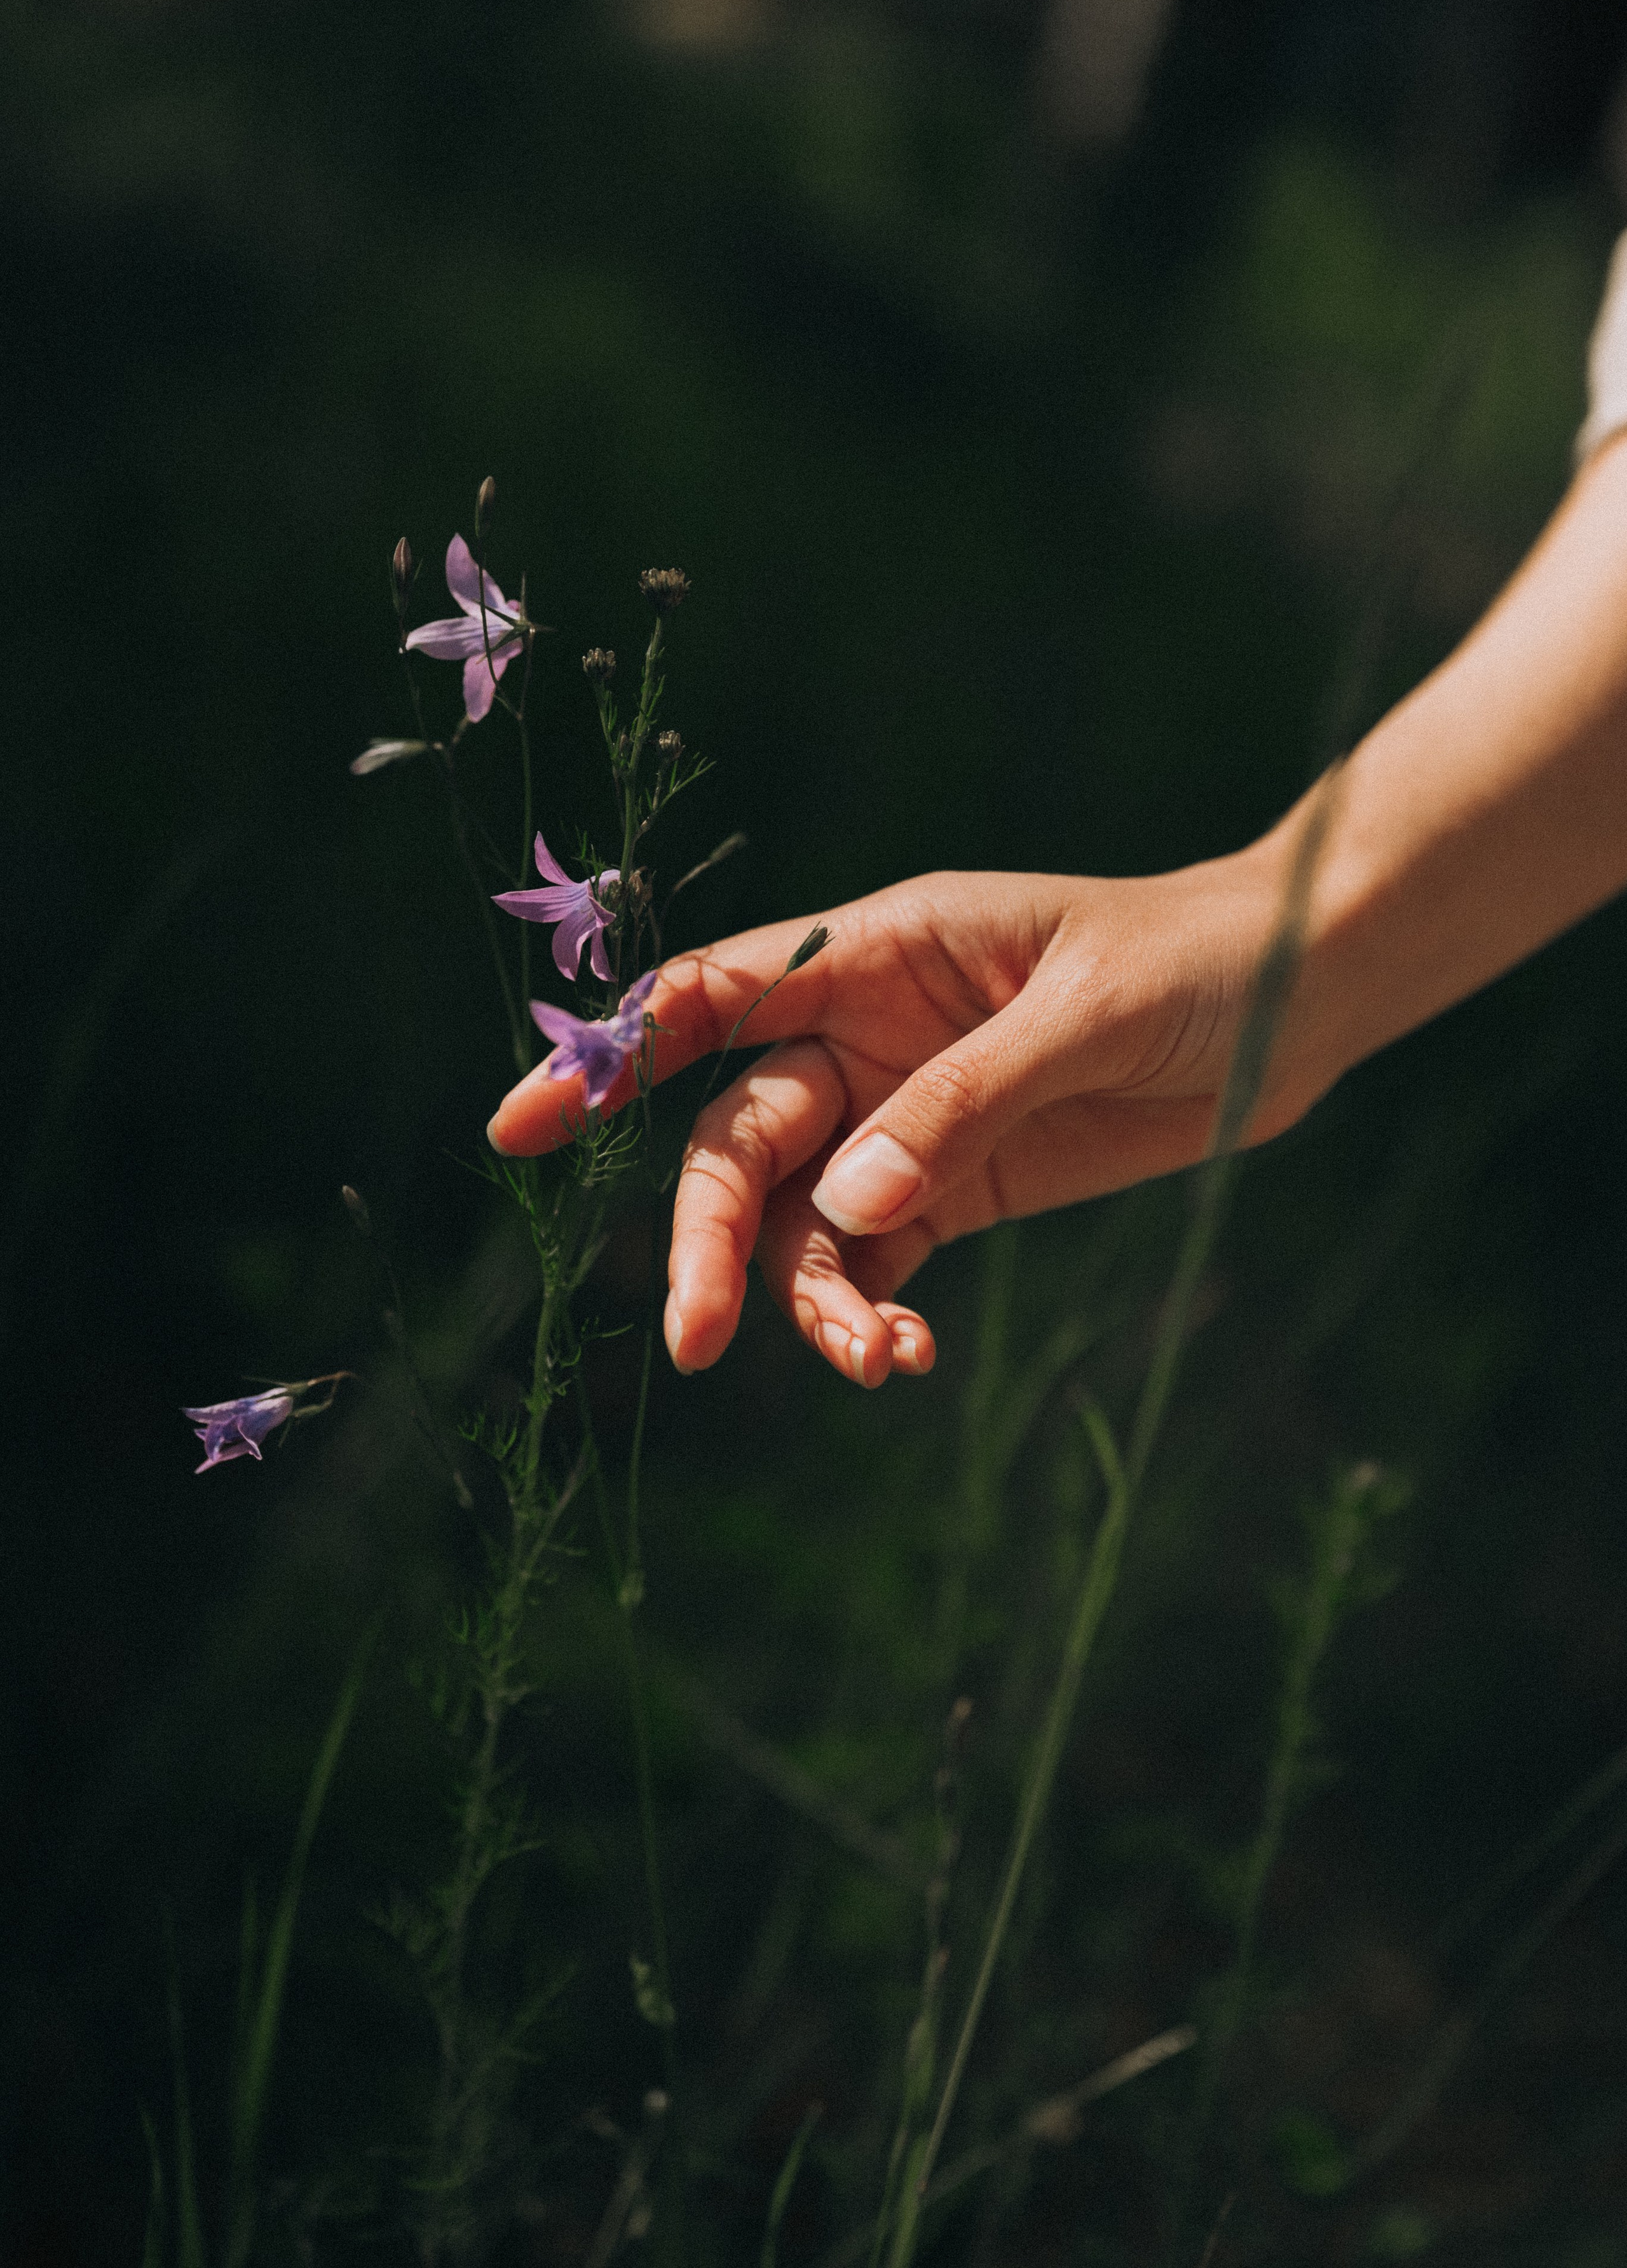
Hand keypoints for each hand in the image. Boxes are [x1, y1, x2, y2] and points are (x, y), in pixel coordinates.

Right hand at [487, 843, 1312, 1386]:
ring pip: (800, 1220)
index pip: (709, 999)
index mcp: (873, 954)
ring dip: (807, 1298)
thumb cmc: (1192, 963)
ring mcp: (903, 1119)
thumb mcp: (1084, 1012)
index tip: (522, 1124)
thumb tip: (851, 1200)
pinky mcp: (954, 1188)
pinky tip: (907, 1351)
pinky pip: (875, 1260)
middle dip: (714, 1236)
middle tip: (701, 1338)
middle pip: (741, 1141)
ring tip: (876, 1356)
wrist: (1295, 999)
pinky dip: (872, 1311)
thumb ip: (964, 1098)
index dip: (608, 1055)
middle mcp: (864, 1038)